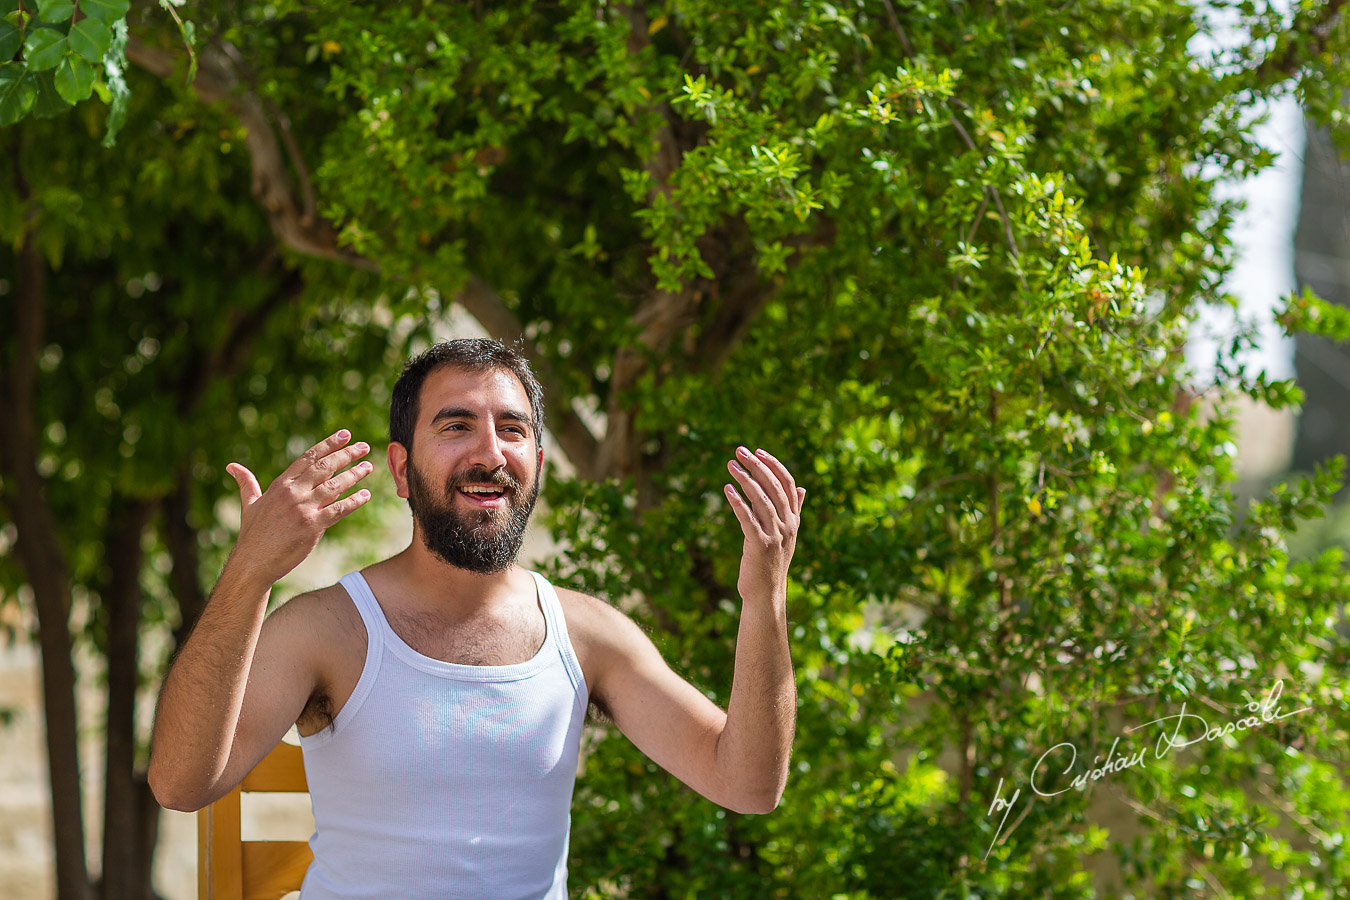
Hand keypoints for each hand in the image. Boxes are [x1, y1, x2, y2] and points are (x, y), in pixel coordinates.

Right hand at [225, 430, 373, 587]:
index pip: (309, 458)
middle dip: (347, 454)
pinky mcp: (313, 526)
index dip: (328, 444)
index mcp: (281, 484)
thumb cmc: (252, 535)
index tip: (345, 434)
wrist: (253, 562)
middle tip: (364, 446)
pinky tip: (366, 495)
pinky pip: (339, 510)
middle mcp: (293, 492)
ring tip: (369, 466)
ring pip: (335, 485)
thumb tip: (231, 466)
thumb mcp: (249, 504)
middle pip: (325, 466)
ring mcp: (303, 508)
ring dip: (354, 474)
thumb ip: (247, 483)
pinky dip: (354, 502)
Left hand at [724, 446, 805, 607]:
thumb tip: (801, 488)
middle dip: (756, 466)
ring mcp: (775, 535)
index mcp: (793, 519)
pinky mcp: (760, 545)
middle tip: (739, 451)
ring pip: (761, 500)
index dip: (773, 465)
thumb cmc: (772, 562)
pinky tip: (727, 489)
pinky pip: (748, 519)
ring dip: (745, 479)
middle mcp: (787, 525)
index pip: (787, 484)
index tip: (758, 451)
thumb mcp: (786, 535)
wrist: (766, 593)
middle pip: (773, 487)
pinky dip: (737, 502)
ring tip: (731, 465)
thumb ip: (793, 510)